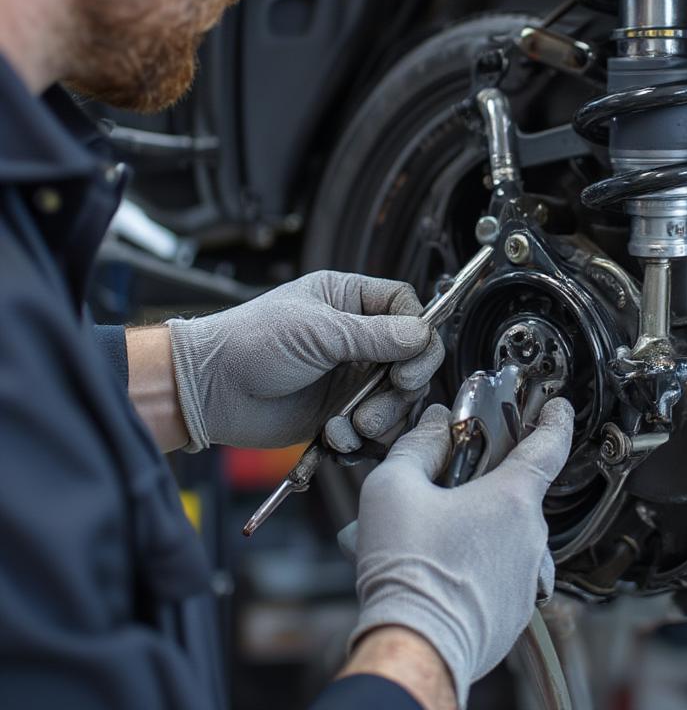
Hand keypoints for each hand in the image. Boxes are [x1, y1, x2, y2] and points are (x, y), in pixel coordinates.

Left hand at [166, 271, 443, 450]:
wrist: (209, 392)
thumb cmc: (251, 343)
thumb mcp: (319, 332)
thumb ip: (375, 335)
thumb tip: (422, 335)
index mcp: (350, 300)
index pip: (407, 308)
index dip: (418, 333)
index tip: (411, 359)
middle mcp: (356, 338)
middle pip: (411, 358)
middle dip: (404, 383)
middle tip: (393, 392)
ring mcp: (350, 378)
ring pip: (397, 399)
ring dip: (383, 416)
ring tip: (353, 424)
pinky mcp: (341, 413)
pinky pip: (374, 430)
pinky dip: (363, 440)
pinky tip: (337, 437)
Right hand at [348, 399, 573, 708]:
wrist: (415, 648)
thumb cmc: (408, 571)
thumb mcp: (393, 487)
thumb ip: (417, 445)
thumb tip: (434, 424)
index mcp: (512, 498)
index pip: (549, 445)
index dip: (554, 420)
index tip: (557, 408)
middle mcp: (531, 536)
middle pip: (515, 493)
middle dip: (484, 485)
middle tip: (444, 488)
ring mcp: (527, 577)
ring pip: (508, 536)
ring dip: (480, 530)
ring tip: (434, 540)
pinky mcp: (515, 612)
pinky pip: (504, 574)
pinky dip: (480, 567)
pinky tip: (444, 572)